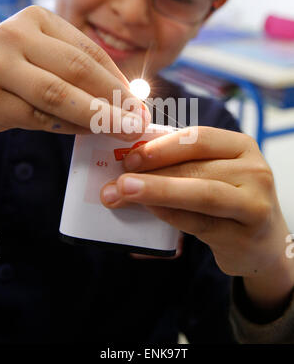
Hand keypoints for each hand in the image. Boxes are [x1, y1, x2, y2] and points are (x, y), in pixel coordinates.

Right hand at [0, 6, 148, 136]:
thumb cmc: (12, 71)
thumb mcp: (41, 54)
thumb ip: (75, 69)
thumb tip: (127, 96)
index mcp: (37, 19)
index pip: (89, 51)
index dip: (119, 80)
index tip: (140, 103)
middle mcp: (16, 36)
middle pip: (79, 69)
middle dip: (116, 98)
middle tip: (139, 121)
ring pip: (59, 95)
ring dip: (98, 116)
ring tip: (123, 130)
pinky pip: (39, 118)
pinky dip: (69, 127)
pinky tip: (89, 133)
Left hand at [101, 126, 293, 309]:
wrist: (264, 243)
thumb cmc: (230, 199)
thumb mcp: (215, 174)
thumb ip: (183, 165)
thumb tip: (130, 163)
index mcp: (241, 146)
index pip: (199, 138)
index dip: (162, 146)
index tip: (130, 157)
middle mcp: (254, 171)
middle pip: (195, 167)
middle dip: (150, 173)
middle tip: (116, 180)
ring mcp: (254, 204)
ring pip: (199, 193)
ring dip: (155, 192)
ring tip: (121, 194)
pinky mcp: (245, 235)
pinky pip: (199, 221)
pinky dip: (169, 214)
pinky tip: (148, 211)